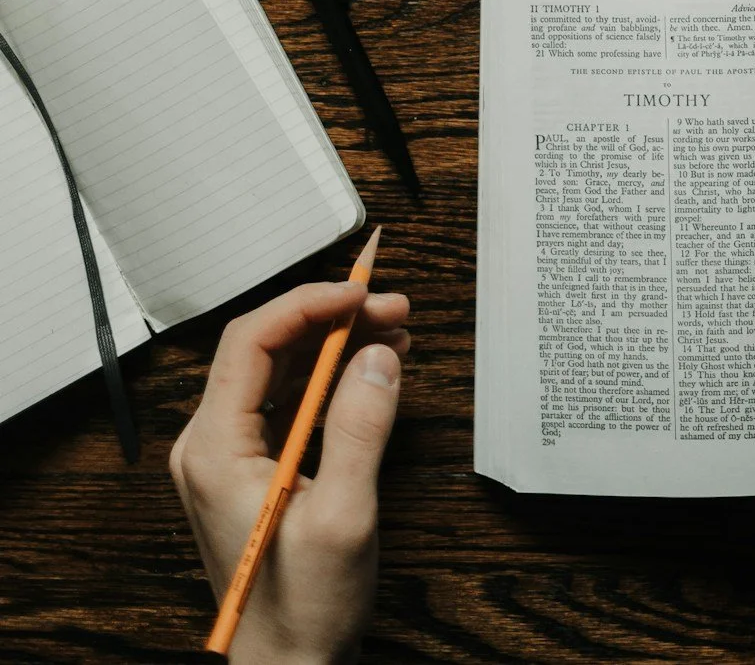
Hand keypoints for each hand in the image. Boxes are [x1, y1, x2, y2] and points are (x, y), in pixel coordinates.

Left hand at [170, 278, 410, 664]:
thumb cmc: (303, 611)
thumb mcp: (343, 518)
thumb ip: (360, 429)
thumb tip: (378, 355)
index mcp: (213, 451)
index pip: (251, 341)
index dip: (308, 304)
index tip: (362, 293)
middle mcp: (209, 445)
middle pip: (266, 347)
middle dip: (332, 317)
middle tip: (394, 308)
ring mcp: (227, 457)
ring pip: (279, 368)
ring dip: (336, 342)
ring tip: (395, 331)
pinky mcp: (250, 469)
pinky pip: (286, 400)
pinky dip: (330, 376)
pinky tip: (373, 368)